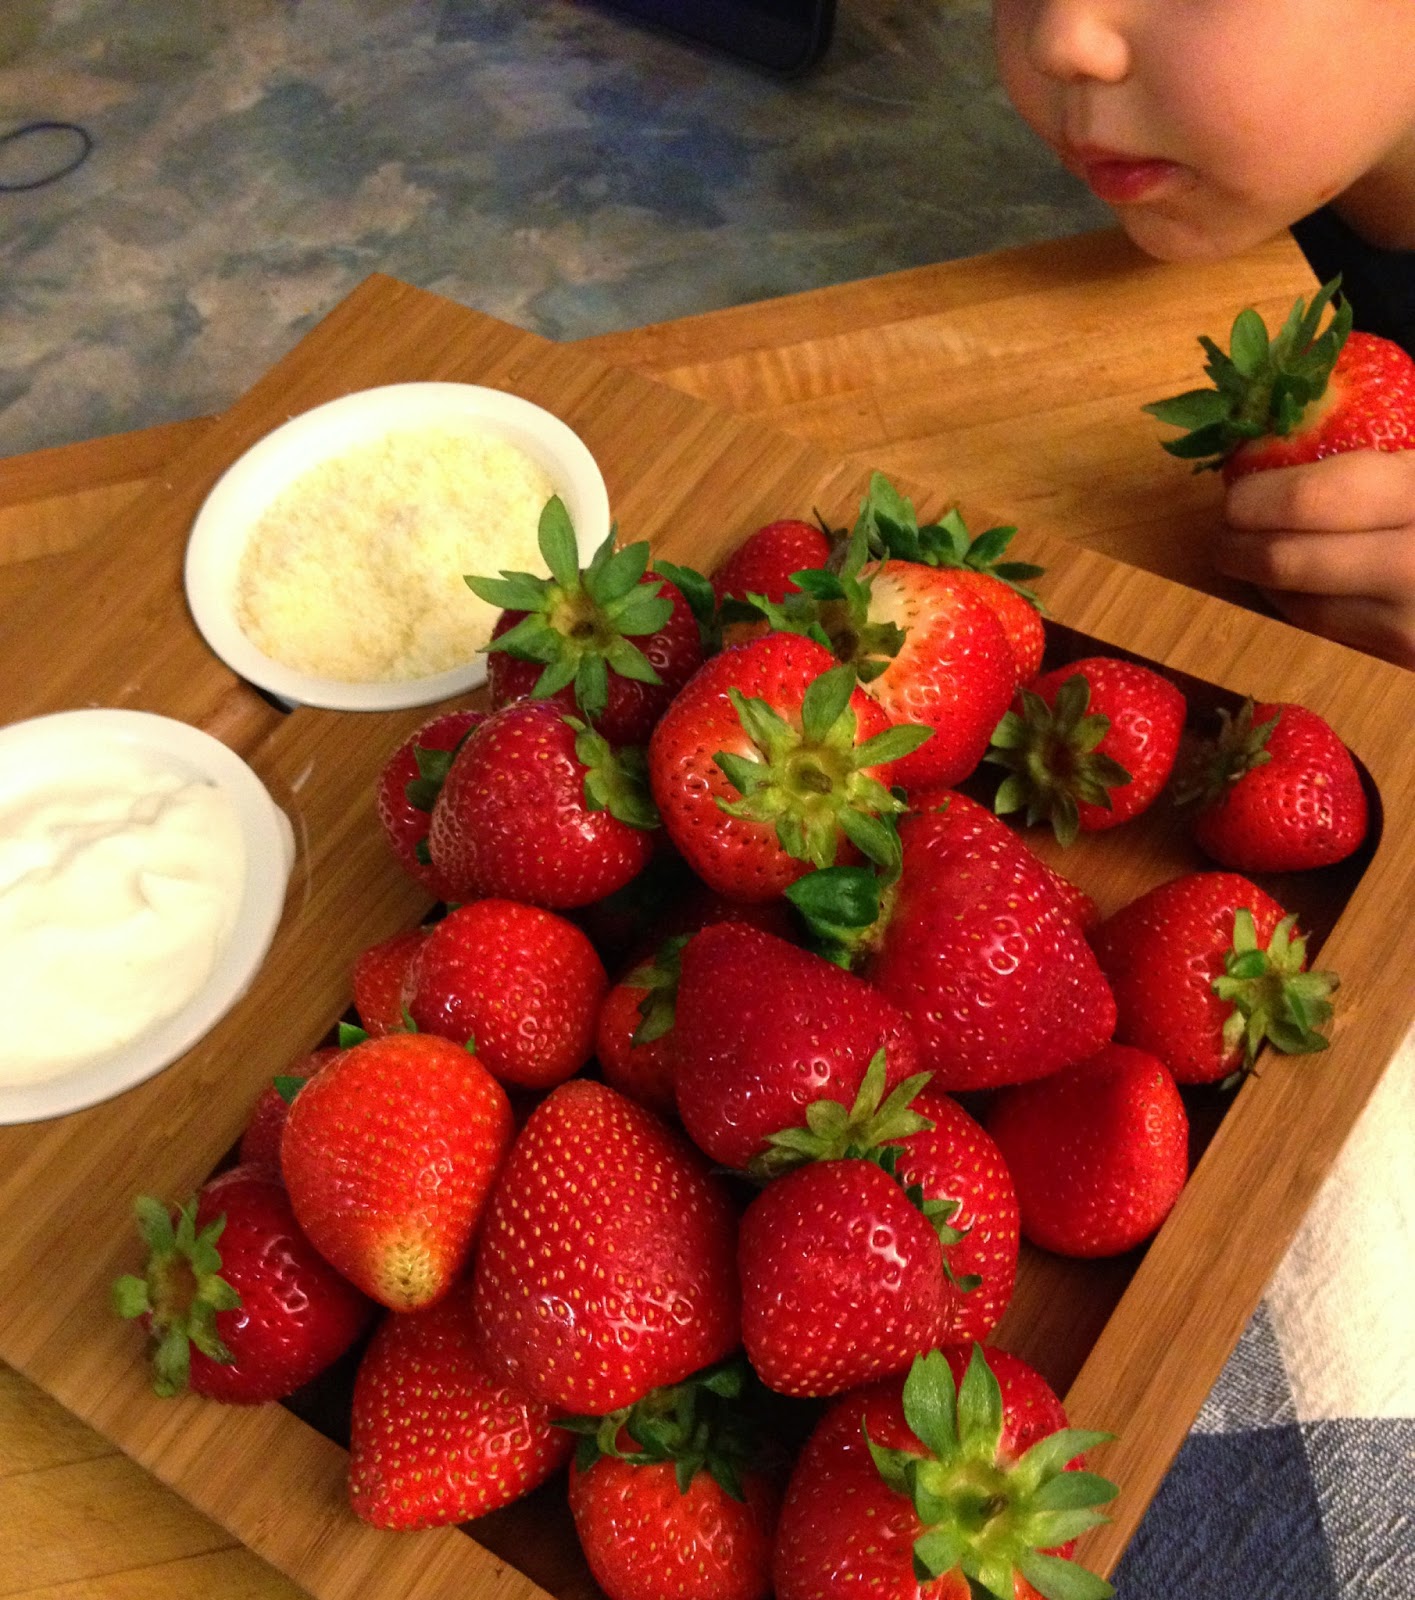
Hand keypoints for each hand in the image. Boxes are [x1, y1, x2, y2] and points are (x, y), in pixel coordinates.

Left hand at [1216, 450, 1414, 668]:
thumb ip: (1378, 456)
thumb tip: (1277, 436)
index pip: (1311, 501)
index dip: (1255, 498)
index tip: (1234, 491)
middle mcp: (1414, 562)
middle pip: (1289, 562)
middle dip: (1238, 545)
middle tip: (1224, 531)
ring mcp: (1410, 624)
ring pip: (1299, 605)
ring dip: (1262, 579)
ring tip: (1251, 553)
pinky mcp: (1404, 661)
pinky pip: (1328, 633)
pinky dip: (1299, 606)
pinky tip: (1296, 584)